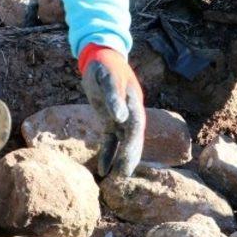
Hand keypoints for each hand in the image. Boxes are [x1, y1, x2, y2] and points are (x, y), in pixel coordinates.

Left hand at [79, 44, 145, 176]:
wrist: (100, 57)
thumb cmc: (104, 66)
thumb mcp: (107, 78)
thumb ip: (113, 97)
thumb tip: (121, 118)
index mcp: (133, 102)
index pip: (135, 126)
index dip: (132, 144)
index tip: (127, 161)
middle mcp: (130, 112)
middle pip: (133, 138)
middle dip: (129, 157)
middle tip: (123, 176)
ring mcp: (121, 117)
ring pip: (124, 142)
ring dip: (121, 159)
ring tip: (117, 178)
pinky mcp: (109, 121)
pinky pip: (111, 140)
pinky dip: (108, 154)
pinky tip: (103, 169)